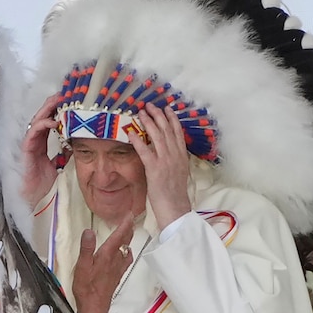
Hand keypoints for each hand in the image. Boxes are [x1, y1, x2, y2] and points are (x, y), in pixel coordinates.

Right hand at [21, 94, 68, 206]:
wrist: (30, 196)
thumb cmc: (40, 182)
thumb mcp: (57, 165)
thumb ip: (64, 154)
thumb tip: (75, 145)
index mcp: (41, 141)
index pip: (49, 120)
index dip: (58, 110)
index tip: (70, 101)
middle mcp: (34, 139)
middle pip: (43, 116)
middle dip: (54, 104)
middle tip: (66, 94)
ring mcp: (29, 142)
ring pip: (38, 119)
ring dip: (49, 109)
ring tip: (60, 101)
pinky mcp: (26, 147)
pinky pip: (34, 131)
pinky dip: (44, 124)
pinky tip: (54, 121)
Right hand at [72, 215, 133, 312]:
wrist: (94, 307)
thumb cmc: (87, 288)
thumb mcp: (82, 266)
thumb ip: (86, 248)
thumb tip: (89, 231)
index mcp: (107, 255)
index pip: (118, 236)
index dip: (125, 224)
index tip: (130, 214)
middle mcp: (115, 261)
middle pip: (125, 242)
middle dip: (128, 230)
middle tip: (130, 220)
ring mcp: (117, 269)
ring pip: (126, 251)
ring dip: (128, 241)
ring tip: (127, 234)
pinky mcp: (117, 276)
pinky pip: (125, 260)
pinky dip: (126, 252)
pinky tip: (123, 255)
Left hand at [128, 107, 191, 230]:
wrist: (175, 207)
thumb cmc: (175, 193)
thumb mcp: (180, 172)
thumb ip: (175, 159)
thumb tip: (169, 149)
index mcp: (182, 156)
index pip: (178, 132)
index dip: (172, 119)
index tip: (167, 108)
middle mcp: (175, 155)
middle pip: (167, 130)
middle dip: (158, 115)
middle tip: (150, 105)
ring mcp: (165, 161)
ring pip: (157, 136)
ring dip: (148, 123)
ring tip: (141, 113)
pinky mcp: (154, 169)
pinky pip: (145, 151)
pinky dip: (137, 140)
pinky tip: (131, 132)